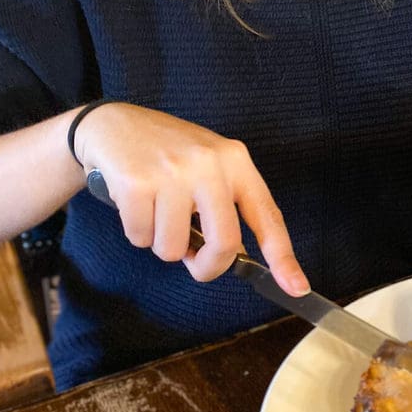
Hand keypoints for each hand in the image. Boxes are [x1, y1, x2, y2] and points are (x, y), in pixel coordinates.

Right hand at [73, 103, 308, 293]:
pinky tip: (135, 204)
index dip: (283, 257)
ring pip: (173, 248)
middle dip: (206, 266)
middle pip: (224, 243)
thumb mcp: (208, 167)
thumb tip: (236, 257)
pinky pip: (141, 237)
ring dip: (161, 243)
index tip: (297, 288)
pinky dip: (137, 232)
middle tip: (191, 260)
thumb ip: (225, 206)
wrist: (114, 124)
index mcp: (235, 161)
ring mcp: (173, 172)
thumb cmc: (168, 154)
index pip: (267, 215)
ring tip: (156, 211)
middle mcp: (209, 164)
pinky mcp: (136, 182)